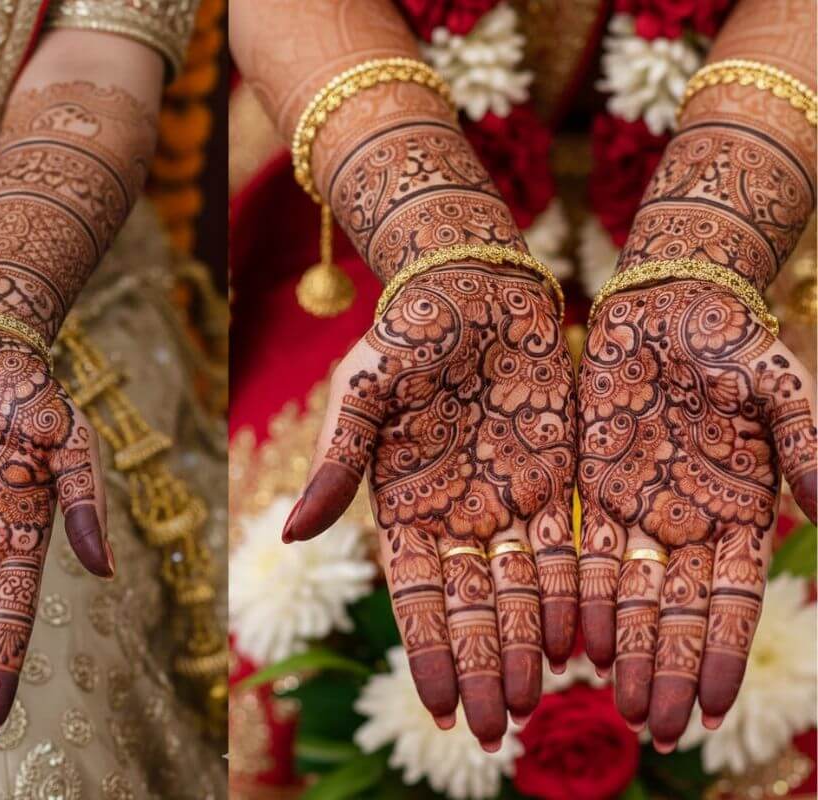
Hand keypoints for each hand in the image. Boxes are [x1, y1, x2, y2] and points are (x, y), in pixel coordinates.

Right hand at [284, 265, 576, 748]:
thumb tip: (292, 533)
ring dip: (527, 646)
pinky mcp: (555, 479)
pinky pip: (566, 549)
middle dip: (481, 667)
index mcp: (402, 505)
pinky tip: (583, 642)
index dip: (428, 650)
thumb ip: (336, 464)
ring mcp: (505, 500)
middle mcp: (454, 515)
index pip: (416, 595)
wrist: (472, 283)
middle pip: (471, 607)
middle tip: (496, 730)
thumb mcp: (362, 395)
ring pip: (521, 590)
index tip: (439, 707)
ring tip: (538, 705)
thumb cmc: (405, 332)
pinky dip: (573, 595)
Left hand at [578, 281, 816, 749]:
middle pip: (673, 615)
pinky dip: (574, 599)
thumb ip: (806, 444)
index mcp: (741, 513)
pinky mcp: (588, 490)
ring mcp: (636, 511)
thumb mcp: (778, 388)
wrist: (667, 303)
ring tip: (608, 707)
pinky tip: (566, 642)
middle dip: (663, 673)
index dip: (717, 656)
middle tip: (649, 733)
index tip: (705, 710)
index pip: (729, 602)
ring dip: (619, 652)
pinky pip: (579, 555)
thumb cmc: (731, 339)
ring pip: (624, 597)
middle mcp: (687, 526)